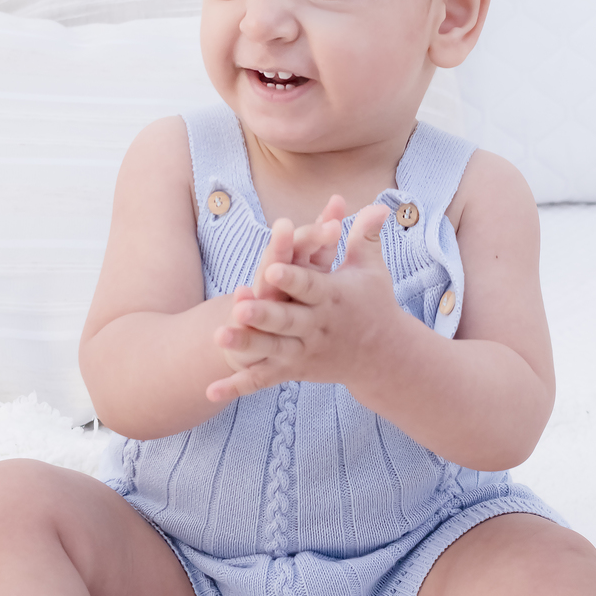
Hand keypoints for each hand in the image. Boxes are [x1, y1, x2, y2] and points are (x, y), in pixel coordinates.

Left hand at [208, 202, 393, 402]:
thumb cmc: (373, 303)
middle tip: (238, 306)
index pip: (309, 286)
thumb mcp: (371, 270)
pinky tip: (210, 392)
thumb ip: (365, 235)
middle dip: (264, 314)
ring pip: (271, 350)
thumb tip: (378, 203)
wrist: (384, 356)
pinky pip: (263, 380)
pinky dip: (238, 387)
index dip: (291, 278)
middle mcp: (317, 326)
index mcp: (333, 298)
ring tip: (218, 338)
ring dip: (245, 346)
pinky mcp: (295, 371)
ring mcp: (304, 351)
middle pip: (287, 321)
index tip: (271, 267)